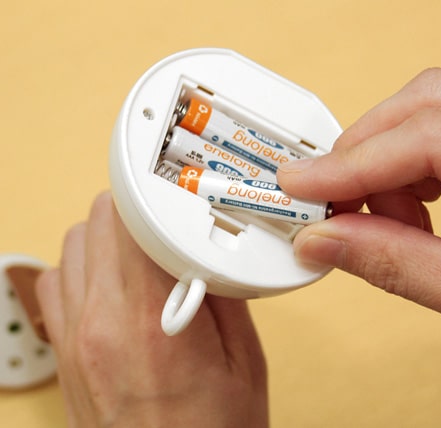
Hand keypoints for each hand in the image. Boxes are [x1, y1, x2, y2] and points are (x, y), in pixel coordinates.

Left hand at [35, 192, 267, 427]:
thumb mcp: (244, 359)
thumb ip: (221, 293)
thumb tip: (202, 249)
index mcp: (151, 322)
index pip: (132, 222)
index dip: (152, 195)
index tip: (172, 190)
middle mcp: (99, 323)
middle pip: (97, 222)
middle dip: (133, 209)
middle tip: (164, 221)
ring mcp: (73, 338)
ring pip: (73, 244)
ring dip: (107, 236)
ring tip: (142, 251)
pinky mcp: (63, 352)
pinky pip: (57, 280)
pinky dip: (82, 267)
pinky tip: (112, 282)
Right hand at [277, 68, 440, 324]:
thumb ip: (403, 268)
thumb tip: (322, 244)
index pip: (425, 134)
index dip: (349, 163)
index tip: (296, 188)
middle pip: (422, 103)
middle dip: (360, 156)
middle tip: (332, 209)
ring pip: (431, 112)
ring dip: (385, 164)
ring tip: (379, 222)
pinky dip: (410, 166)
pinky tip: (409, 210)